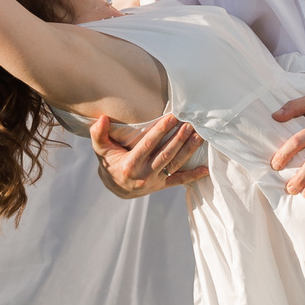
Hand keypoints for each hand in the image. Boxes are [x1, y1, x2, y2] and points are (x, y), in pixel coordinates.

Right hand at [91, 113, 208, 196]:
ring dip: (188, 150)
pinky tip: (206, 169)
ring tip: (199, 135)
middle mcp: (143, 174)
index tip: (172, 117)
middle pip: (165, 154)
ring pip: (175, 164)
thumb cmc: (109, 162)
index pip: (148, 145)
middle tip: (190, 124)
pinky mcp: (162, 186)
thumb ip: (98, 134)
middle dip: (179, 138)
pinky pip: (179, 181)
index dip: (160, 131)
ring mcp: (155, 181)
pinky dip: (193, 176)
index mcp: (129, 164)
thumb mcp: (100, 149)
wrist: (116, 187)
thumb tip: (102, 119)